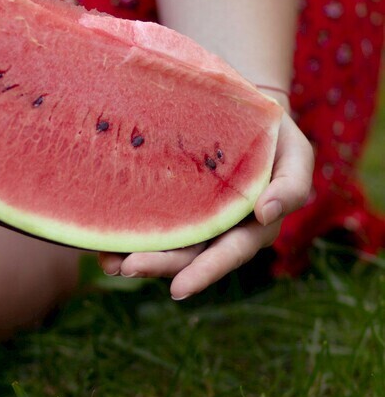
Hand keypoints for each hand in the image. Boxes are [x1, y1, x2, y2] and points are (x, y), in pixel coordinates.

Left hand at [97, 111, 312, 297]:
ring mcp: (192, 220)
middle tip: (128, 268)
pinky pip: (148, 224)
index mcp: (253, 227)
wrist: (241, 106)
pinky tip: (101, 241)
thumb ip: (292, 184)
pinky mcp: (169, 205)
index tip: (178, 289)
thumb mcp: (296, 152)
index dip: (206, 272)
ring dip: (136, 256)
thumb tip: (266, 214)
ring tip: (108, 262)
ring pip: (165, 246)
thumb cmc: (273, 133)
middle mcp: (219, 231)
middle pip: (189, 257)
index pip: (229, 254)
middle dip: (159, 265)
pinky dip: (125, 234)